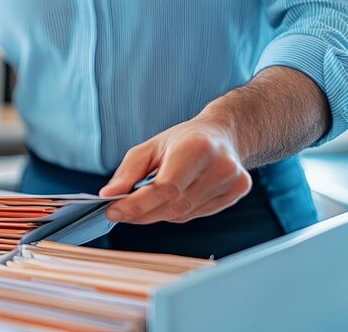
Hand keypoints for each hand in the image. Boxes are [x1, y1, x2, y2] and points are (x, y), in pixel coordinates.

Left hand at [99, 116, 252, 223]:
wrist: (222, 134)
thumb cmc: (182, 140)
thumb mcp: (150, 148)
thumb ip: (128, 172)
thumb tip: (109, 195)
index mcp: (197, 147)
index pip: (165, 188)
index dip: (137, 205)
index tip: (113, 212)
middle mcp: (221, 165)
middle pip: (174, 205)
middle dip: (143, 213)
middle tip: (121, 212)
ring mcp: (233, 180)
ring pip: (184, 214)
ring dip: (159, 212)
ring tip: (150, 199)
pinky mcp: (238, 192)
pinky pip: (196, 214)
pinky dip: (177, 211)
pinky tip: (175, 197)